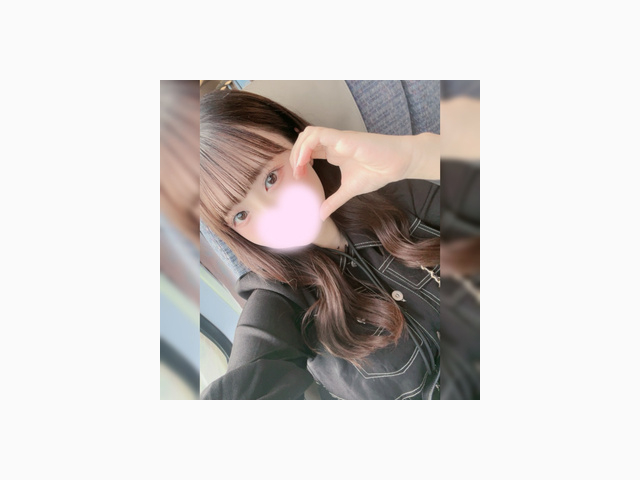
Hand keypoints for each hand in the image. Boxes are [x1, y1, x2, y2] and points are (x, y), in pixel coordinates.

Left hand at [290, 127, 438, 220]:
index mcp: (333, 152)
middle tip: (297, 173)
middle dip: (295, 154)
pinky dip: (308, 146)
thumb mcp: (349, 190)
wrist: (398, 164)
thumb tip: (321, 215)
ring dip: (299, 149)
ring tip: (299, 167)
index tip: (299, 177)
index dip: (299, 161)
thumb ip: (334, 201)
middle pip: (304, 138)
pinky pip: (320, 134)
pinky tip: (307, 161)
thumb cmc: (378, 172)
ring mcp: (339, 139)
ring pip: (309, 133)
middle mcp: (334, 143)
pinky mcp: (345, 138)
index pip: (308, 149)